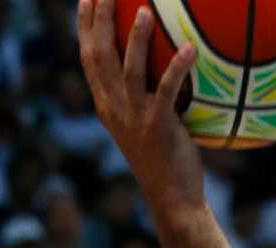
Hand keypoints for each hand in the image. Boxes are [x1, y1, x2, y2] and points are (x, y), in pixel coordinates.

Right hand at [78, 0, 202, 215]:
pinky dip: (176, 67)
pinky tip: (190, 47)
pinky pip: (167, 90)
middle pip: (98, 56)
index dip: (86, 28)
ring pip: (128, 69)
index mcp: (107, 106)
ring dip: (134, 37)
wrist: (173, 199)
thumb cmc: (167, 162)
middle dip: (99, 21)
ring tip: (143, 10)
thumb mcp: (148, 127)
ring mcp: (134, 117)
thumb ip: (147, 100)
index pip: (88, 59)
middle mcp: (114, 108)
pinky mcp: (158, 126)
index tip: (87, 1)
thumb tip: (164, 72)